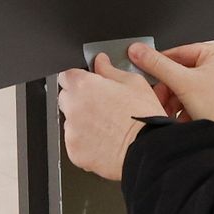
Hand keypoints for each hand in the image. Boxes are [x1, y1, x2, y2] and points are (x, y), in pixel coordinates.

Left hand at [57, 54, 162, 180]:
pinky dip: (85, 142)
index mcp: (85, 86)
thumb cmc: (144, 118)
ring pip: (70, 122)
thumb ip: (110, 69)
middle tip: (100, 106)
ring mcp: (72, 131)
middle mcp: (74, 107)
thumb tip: (101, 61)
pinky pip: (74, 143)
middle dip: (78, 99)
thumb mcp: (134, 83)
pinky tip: (104, 141)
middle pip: (65, 97)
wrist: (148, 150)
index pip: (66, 74)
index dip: (77, 77)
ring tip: (106, 126)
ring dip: (81, 122)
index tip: (86, 83)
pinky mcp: (74, 152)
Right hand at [129, 41, 213, 141]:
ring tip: (166, 112)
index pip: (178, 53)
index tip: (143, 70)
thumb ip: (157, 65)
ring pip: (182, 88)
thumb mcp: (183, 82)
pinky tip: (177, 119)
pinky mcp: (213, 101)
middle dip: (166, 90)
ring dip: (171, 102)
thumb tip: (138, 51)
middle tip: (156, 99)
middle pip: (179, 73)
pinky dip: (181, 110)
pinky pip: (190, 100)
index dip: (159, 64)